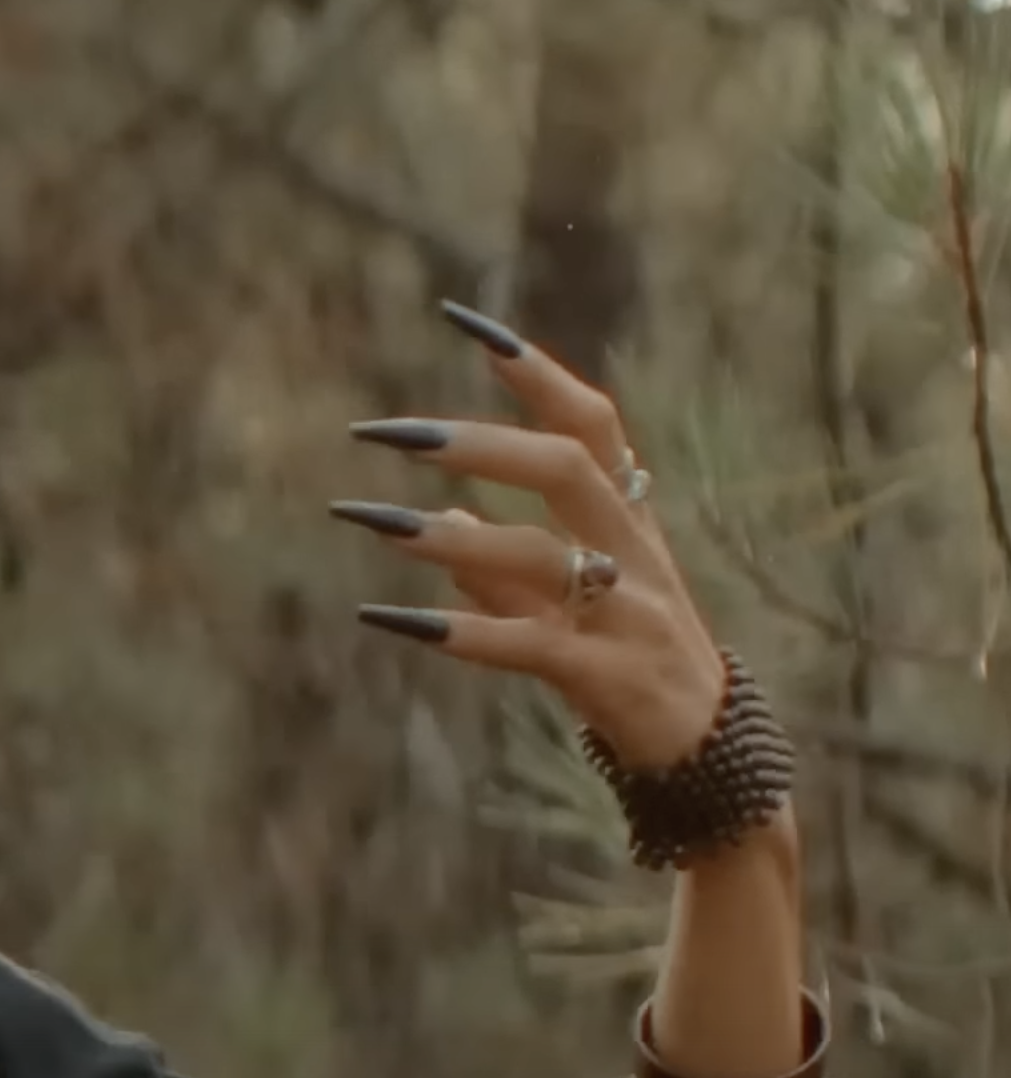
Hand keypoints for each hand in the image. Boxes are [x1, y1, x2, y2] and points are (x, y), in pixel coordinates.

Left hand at [330, 301, 726, 769]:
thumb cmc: (632, 657)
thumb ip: (504, 557)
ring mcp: (626, 612)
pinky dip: (455, 630)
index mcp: (629, 516)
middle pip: (566, 467)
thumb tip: (442, 515)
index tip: (465, 323)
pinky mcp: (607, 676)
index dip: (533, 370)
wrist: (708, 754)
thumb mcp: (578, 593)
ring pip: (539, 554)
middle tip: (385, 432)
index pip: (590, 420)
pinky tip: (387, 618)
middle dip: (477, 443)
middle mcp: (633, 550)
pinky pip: (525, 645)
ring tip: (368, 520)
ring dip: (448, 537)